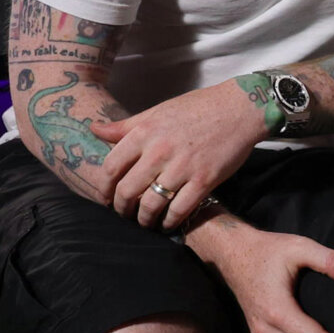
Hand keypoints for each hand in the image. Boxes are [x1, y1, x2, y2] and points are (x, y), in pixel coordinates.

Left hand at [92, 79, 270, 229]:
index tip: (106, 197)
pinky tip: (168, 224)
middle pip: (127, 190)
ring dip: (144, 219)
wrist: (239, 109)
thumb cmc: (197, 108)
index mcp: (144, 132)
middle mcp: (159, 151)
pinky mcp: (204, 181)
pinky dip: (170, 222)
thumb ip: (126, 126)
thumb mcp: (157, 112)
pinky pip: (179, 210)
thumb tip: (94, 130)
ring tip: (145, 222)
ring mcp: (182, 167)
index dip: (104, 188)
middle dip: (121, 208)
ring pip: (151, 205)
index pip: (111, 167)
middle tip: (123, 214)